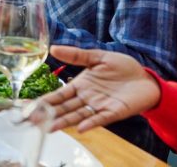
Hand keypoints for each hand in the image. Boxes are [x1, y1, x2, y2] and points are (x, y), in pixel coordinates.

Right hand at [39, 45, 161, 132]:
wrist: (146, 78)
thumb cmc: (122, 67)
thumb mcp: (98, 57)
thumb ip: (77, 55)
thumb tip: (53, 47)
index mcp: (81, 84)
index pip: (59, 95)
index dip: (45, 101)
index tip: (30, 107)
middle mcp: (87, 98)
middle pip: (64, 108)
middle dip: (48, 114)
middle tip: (32, 121)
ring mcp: (99, 106)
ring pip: (78, 115)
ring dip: (64, 122)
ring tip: (50, 128)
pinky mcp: (114, 112)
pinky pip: (100, 119)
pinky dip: (90, 123)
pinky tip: (79, 128)